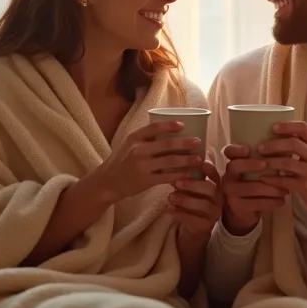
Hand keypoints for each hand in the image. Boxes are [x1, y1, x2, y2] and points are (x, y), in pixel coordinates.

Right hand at [89, 121, 204, 202]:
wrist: (108, 182)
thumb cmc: (122, 160)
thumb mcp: (129, 144)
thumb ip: (146, 138)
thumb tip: (171, 130)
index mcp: (134, 138)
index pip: (154, 127)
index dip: (170, 125)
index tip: (183, 125)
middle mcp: (138, 150)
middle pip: (167, 144)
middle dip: (185, 143)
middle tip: (198, 141)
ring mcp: (142, 166)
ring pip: (170, 161)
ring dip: (187, 160)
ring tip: (198, 159)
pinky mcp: (146, 181)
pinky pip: (167, 177)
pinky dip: (180, 175)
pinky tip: (189, 174)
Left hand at [170, 161, 222, 244]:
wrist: (195, 227)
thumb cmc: (193, 203)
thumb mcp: (192, 190)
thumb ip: (187, 181)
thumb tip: (174, 170)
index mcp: (217, 187)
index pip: (215, 175)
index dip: (208, 168)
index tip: (197, 162)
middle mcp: (219, 199)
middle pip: (210, 189)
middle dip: (193, 184)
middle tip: (177, 183)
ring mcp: (214, 213)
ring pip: (203, 205)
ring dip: (185, 200)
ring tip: (170, 197)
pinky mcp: (206, 226)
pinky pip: (194, 219)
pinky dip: (180, 213)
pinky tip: (169, 209)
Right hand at [219, 143, 289, 233]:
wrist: (245, 210)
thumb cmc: (255, 184)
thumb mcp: (257, 171)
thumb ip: (264, 159)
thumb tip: (286, 146)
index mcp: (233, 163)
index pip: (229, 152)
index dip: (236, 149)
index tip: (248, 149)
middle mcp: (228, 176)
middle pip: (235, 167)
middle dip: (251, 165)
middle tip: (266, 164)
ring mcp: (230, 192)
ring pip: (251, 188)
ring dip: (271, 188)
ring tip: (285, 190)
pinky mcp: (237, 206)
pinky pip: (256, 203)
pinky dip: (271, 202)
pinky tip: (282, 201)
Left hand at [255, 121, 306, 214]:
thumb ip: (302, 143)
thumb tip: (275, 132)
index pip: (303, 128)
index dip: (286, 126)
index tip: (272, 128)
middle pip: (292, 144)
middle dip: (273, 145)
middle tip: (259, 147)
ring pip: (287, 163)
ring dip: (270, 162)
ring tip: (259, 162)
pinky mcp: (306, 187)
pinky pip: (285, 181)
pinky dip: (272, 179)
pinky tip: (263, 178)